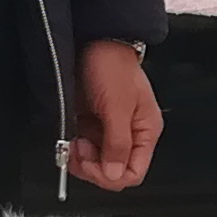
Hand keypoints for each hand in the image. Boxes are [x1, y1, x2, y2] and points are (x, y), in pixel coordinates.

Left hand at [68, 39, 162, 192]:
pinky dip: (76, 149)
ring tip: (73, 144)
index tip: (92, 164)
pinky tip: (70, 139)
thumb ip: (118, 143)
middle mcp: (130, 134)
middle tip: (79, 151)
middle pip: (114, 171)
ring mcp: (111, 130)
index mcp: (146, 131)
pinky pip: (86, 148)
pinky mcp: (94, 124)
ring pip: (98, 162)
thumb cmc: (112, 65)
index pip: (134, 172)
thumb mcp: (117, 106)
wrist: (95, 41)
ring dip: (82, 159)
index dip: (111, 175)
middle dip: (93, 167)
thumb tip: (114, 174)